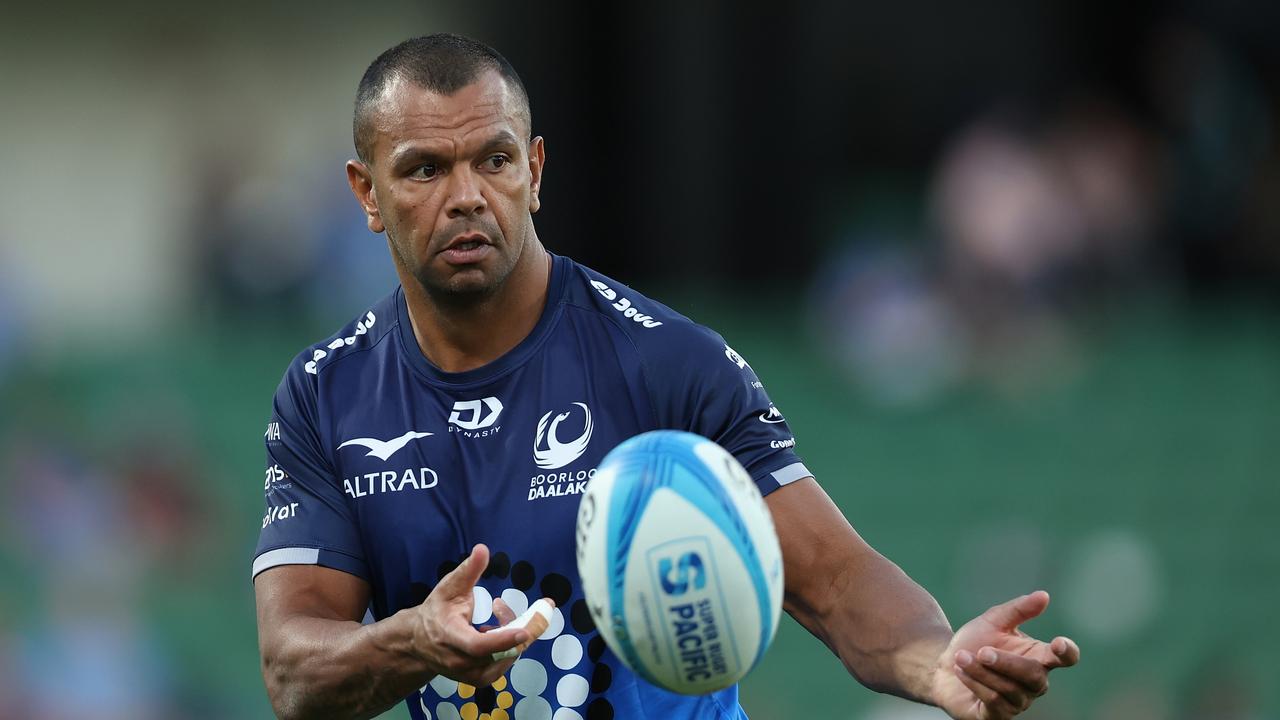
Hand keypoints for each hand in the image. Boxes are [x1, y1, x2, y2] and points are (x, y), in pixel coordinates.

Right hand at [409, 544, 534, 686]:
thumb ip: (468, 570)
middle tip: (540, 608)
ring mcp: (467, 674)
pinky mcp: (476, 679)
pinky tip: (498, 628)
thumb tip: (482, 549)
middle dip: (523, 630)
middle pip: (498, 653)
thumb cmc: (437, 610)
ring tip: (502, 610)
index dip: (502, 640)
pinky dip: (509, 645)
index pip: (477, 646)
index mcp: (448, 636)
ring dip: (515, 634)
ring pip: (504, 657)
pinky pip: (502, 663)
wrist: (419, 640)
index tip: (525, 631)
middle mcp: (457, 661)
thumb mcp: (449, 586)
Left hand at [931, 591, 1079, 719]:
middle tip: (981, 651)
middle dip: (1006, 662)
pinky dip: (974, 683)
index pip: (1065, 657)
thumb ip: (1018, 609)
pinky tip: (960, 670)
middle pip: (1034, 676)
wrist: (942, 664)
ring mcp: (1018, 702)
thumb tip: (1044, 596)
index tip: (1059, 644)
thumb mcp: (994, 620)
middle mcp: (1034, 683)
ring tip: (961, 657)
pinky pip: (993, 702)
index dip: (1066, 652)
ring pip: (1009, 689)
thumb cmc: (975, 642)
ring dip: (981, 671)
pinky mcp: (998, 716)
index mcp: (1039, 657)